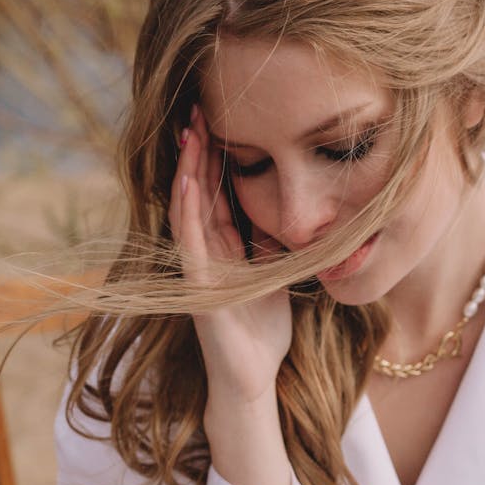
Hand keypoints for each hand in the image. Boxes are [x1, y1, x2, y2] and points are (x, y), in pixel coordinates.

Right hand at [168, 103, 291, 404]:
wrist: (255, 378)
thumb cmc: (264, 328)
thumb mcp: (276, 272)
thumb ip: (275, 240)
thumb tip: (297, 206)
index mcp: (227, 246)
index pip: (219, 191)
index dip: (217, 156)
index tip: (221, 116)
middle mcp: (208, 251)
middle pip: (200, 190)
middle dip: (199, 150)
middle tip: (198, 107)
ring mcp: (200, 267)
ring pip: (189, 208)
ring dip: (188, 170)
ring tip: (190, 132)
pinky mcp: (199, 287)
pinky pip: (190, 241)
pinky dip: (188, 209)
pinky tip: (188, 180)